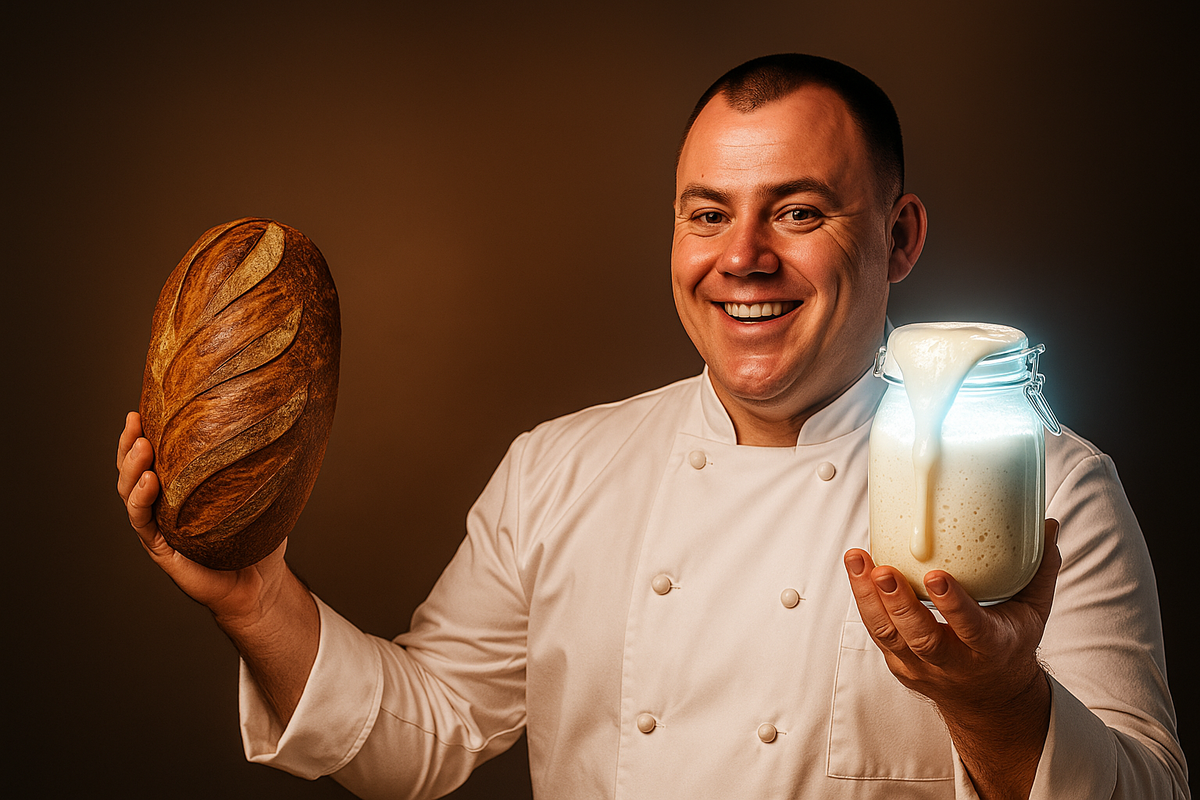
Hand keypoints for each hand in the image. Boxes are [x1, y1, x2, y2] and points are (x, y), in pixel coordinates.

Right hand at [116, 411, 288, 624]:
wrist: (260, 583)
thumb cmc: (258, 537)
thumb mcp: (258, 493)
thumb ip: (256, 463)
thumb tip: (279, 419)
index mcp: (179, 489)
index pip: (155, 455)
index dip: (144, 431)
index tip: (144, 407)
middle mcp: (163, 505)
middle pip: (133, 469)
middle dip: (129, 442)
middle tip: (134, 419)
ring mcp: (158, 527)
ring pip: (131, 493)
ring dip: (131, 467)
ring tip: (140, 445)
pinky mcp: (161, 549)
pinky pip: (143, 522)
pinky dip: (142, 500)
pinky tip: (149, 481)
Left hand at [843, 520, 1060, 797]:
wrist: (990, 700)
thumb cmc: (1009, 645)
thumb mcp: (1033, 614)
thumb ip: (1041, 570)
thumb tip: (1050, 525)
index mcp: (991, 648)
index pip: (971, 629)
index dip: (953, 606)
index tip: (936, 576)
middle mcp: (954, 663)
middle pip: (921, 638)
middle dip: (899, 603)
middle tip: (883, 569)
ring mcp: (921, 666)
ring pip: (888, 634)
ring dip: (868, 596)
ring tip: (857, 559)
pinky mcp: (898, 663)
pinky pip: (877, 631)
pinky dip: (864, 600)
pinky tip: (856, 569)